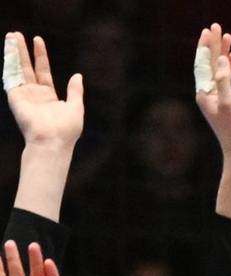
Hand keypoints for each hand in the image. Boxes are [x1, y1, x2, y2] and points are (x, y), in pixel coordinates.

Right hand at [5, 33, 82, 148]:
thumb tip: (78, 76)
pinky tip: (8, 50)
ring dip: (14, 52)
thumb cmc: (66, 129)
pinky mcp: (15, 97)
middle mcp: (35, 94)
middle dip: (23, 50)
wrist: (51, 141)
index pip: (43, 71)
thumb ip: (75, 91)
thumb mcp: (76, 107)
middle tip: (18, 34)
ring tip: (11, 36)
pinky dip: (9, 62)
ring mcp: (24, 95)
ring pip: (18, 68)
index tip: (38, 40)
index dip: (41, 56)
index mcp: (49, 97)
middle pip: (27, 67)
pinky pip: (10, 76)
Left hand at [194, 24, 230, 155]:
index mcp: (204, 93)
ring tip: (227, 37)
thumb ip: (224, 79)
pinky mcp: (230, 102)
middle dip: (213, 45)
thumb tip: (221, 59)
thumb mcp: (229, 102)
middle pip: (209, 64)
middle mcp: (209, 94)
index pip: (203, 64)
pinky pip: (227, 79)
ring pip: (219, 69)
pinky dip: (230, 67)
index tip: (210, 31)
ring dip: (222, 53)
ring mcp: (219, 98)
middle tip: (217, 27)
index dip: (206, 47)